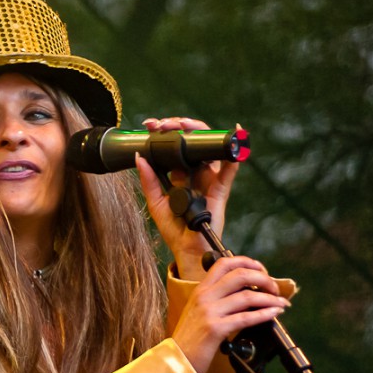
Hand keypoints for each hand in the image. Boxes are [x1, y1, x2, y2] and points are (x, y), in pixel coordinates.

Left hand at [135, 117, 242, 280]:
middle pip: (195, 141)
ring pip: (210, 148)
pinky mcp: (220, 190)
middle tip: (163, 124)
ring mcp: (209, 179)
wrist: (187, 248)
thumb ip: (149, 180)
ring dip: (199, 133)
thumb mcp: (155, 202)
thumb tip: (140, 157)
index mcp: (182, 173)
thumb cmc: (174, 228)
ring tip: (184, 125)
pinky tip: (232, 144)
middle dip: (180, 125)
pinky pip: (229, 171)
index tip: (151, 126)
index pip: (177, 145)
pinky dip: (233, 157)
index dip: (166, 131)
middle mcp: (197, 172)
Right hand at [171, 256, 289, 372]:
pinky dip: (264, 313)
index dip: (247, 262)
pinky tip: (274, 313)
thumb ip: (217, 299)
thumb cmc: (190, 339)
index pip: (224, 263)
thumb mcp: (199, 311)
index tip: (261, 270)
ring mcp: (209, 312)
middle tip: (274, 288)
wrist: (176, 359)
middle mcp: (204, 296)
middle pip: (240, 275)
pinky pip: (246, 317)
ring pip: (247, 296)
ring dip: (270, 298)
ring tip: (281, 303)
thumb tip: (247, 293)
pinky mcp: (215, 329)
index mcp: (201, 289)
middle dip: (264, 279)